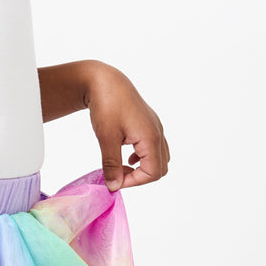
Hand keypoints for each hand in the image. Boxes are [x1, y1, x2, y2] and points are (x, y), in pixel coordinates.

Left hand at [83, 61, 169, 191]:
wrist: (105, 80)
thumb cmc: (107, 105)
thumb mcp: (106, 138)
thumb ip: (112, 164)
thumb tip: (114, 185)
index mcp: (151, 138)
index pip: (153, 173)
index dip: (134, 181)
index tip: (115, 180)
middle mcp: (157, 133)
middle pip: (160, 168)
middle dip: (140, 176)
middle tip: (118, 174)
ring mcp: (155, 126)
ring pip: (159, 157)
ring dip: (143, 166)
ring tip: (121, 164)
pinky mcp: (149, 122)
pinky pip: (154, 145)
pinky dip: (143, 155)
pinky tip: (127, 153)